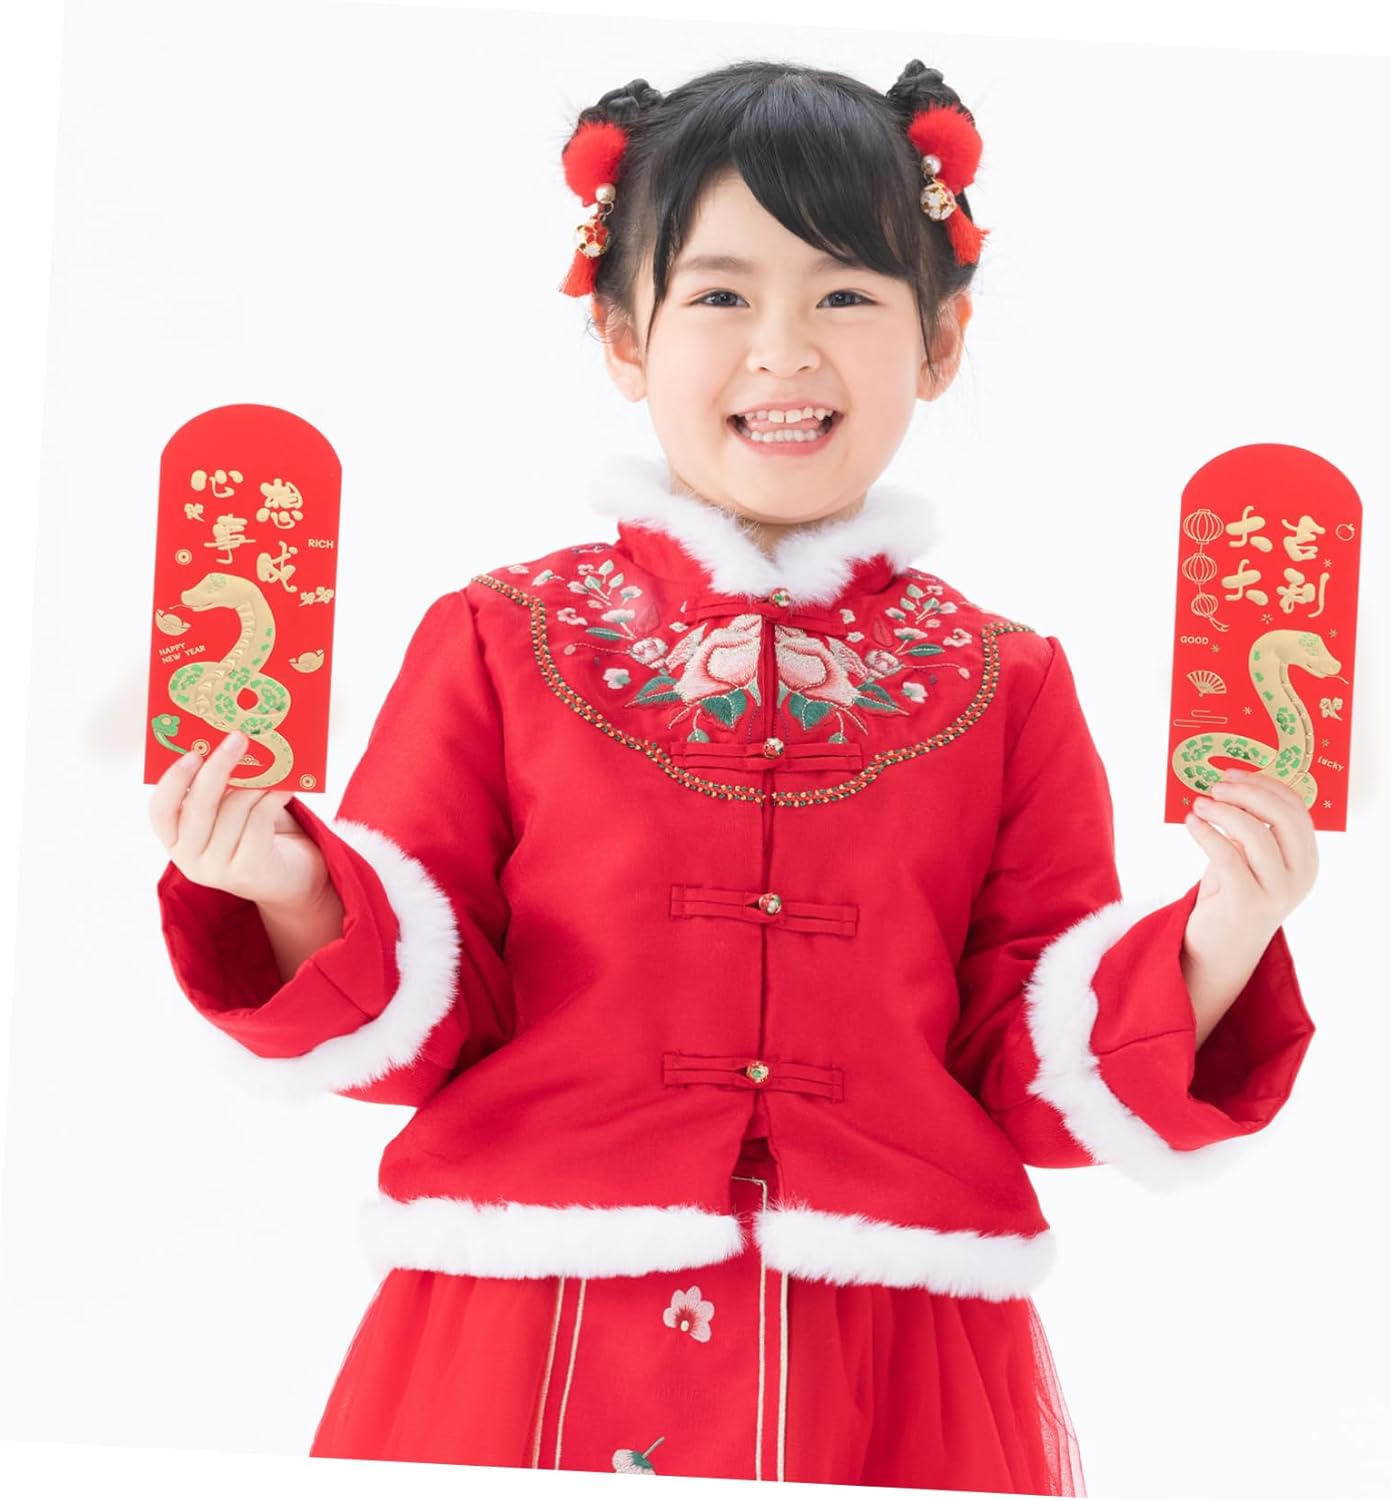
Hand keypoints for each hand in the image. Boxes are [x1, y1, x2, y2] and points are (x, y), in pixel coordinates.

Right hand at [148, 729, 329, 908]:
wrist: (290, 877)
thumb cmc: (255, 834)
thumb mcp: (230, 811)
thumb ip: (220, 788)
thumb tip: (229, 742)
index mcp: (176, 839)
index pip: (160, 811)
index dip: (173, 780)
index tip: (193, 753)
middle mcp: (189, 858)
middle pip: (198, 806)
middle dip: (219, 767)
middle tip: (238, 738)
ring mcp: (216, 869)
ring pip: (234, 810)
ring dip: (257, 784)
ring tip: (275, 770)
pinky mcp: (247, 871)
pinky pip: (258, 821)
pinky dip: (274, 798)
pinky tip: (286, 788)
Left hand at [1184, 768, 1318, 952]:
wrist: (1218, 951)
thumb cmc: (1230, 897)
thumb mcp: (1246, 858)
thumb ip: (1249, 828)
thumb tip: (1229, 788)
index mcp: (1306, 859)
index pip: (1296, 809)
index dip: (1265, 784)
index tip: (1233, 772)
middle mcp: (1300, 876)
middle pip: (1283, 817)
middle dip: (1247, 793)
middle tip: (1215, 786)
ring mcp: (1278, 891)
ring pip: (1256, 835)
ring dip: (1223, 812)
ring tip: (1198, 805)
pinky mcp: (1249, 903)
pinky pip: (1228, 857)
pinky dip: (1207, 833)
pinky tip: (1191, 823)